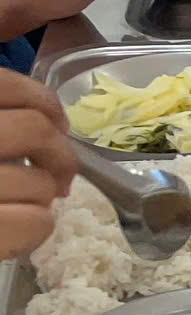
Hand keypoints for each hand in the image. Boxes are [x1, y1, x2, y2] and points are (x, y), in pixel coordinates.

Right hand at [0, 71, 75, 259]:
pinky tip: (26, 227)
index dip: (44, 103)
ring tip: (27, 204)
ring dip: (44, 196)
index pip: (8, 86)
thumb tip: (40, 116)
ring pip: (38, 182)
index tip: (54, 124)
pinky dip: (39, 227)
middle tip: (58, 176)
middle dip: (59, 156)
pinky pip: (33, 223)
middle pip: (34, 131)